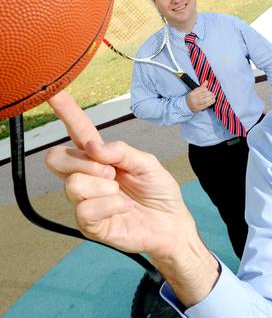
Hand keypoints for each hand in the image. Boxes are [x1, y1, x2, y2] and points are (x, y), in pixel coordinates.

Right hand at [45, 92, 218, 305]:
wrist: (172, 223)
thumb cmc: (159, 192)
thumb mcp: (147, 163)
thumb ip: (121, 151)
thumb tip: (92, 147)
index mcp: (99, 158)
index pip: (76, 132)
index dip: (65, 113)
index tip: (53, 93)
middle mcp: (87, 177)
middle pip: (56, 158)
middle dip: (85, 163)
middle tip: (112, 173)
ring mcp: (85, 201)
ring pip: (73, 185)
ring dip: (103, 187)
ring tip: (120, 192)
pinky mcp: (90, 224)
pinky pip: (86, 210)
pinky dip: (111, 206)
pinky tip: (126, 208)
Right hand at [186, 84, 215, 112]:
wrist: (186, 105)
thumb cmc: (192, 97)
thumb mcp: (195, 91)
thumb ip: (201, 86)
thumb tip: (207, 81)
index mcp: (192, 93)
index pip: (200, 90)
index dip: (206, 89)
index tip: (207, 90)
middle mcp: (193, 99)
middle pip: (204, 95)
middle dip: (210, 94)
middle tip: (213, 93)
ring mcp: (196, 104)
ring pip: (205, 100)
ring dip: (211, 98)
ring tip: (214, 96)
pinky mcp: (198, 108)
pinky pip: (205, 105)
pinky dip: (210, 102)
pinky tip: (213, 100)